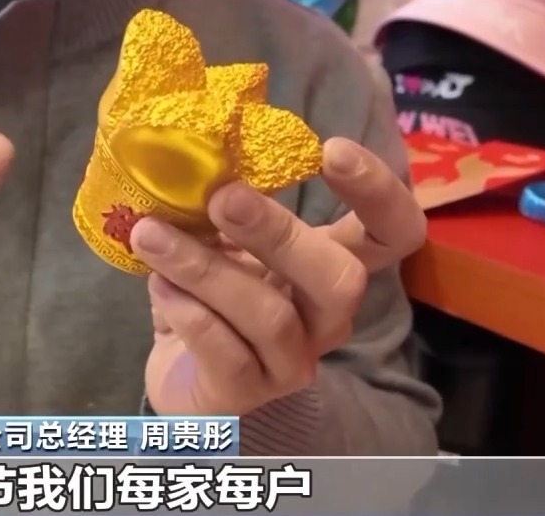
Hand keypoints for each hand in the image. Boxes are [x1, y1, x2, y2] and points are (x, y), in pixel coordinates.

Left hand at [137, 137, 426, 414]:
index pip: (394, 233)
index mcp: (331, 267)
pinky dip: (188, 312)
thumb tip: (200, 157)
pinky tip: (158, 285)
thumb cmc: (214, 298)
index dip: (379, 192)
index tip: (331, 150)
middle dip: (279, 232)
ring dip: (206, 268)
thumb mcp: (223, 243)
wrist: (181, 377)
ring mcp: (291, 362)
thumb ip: (226, 208)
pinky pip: (225, 351)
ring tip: (150, 235)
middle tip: (221, 197)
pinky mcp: (245, 393)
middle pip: (340, 279)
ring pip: (270, 316)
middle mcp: (326, 318)